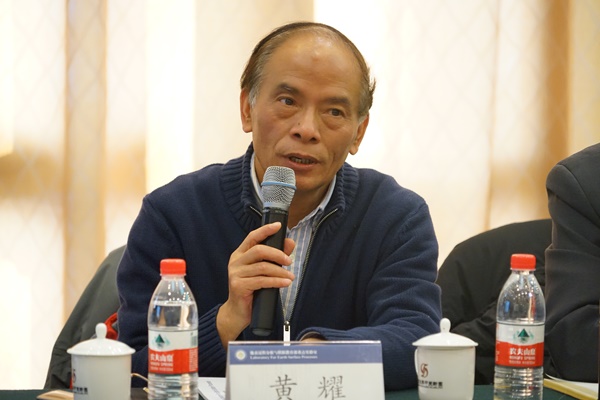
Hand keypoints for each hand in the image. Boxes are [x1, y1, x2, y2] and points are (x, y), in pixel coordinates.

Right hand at [216, 222, 294, 346]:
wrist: (238, 312)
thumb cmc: (251, 290)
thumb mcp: (263, 271)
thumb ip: (275, 256)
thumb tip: (290, 242)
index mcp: (240, 254)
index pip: (252, 237)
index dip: (265, 230)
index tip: (278, 226)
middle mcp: (235, 261)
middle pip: (259, 250)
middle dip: (277, 254)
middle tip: (289, 261)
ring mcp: (235, 274)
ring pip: (263, 267)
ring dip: (280, 271)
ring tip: (290, 276)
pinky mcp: (239, 286)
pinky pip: (262, 281)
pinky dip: (276, 281)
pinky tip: (285, 283)